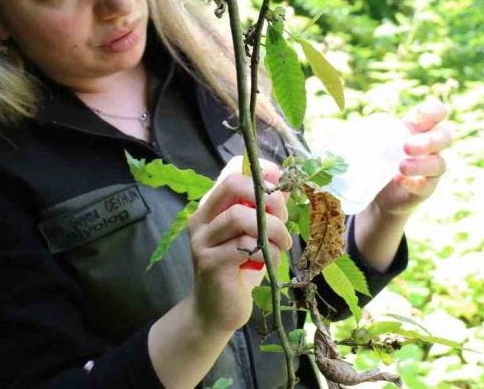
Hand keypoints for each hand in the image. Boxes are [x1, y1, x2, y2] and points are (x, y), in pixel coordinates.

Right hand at [187, 156, 291, 333]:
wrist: (215, 312)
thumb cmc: (237, 270)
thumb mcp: (253, 236)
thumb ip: (263, 211)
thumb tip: (280, 185)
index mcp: (211, 207)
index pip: (231, 170)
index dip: (260, 171)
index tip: (279, 187)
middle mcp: (201, 220)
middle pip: (232, 185)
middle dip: (266, 197)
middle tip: (282, 217)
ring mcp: (202, 242)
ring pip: (240, 217)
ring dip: (272, 229)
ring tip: (283, 245)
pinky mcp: (210, 265)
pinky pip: (246, 247)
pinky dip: (268, 253)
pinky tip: (271, 263)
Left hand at [373, 98, 451, 218]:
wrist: (382, 194)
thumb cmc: (380, 159)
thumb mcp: (374, 142)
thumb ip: (364, 132)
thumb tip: (333, 131)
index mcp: (420, 129)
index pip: (438, 113)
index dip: (432, 112)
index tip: (415, 117)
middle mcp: (432, 147)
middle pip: (444, 137)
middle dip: (428, 140)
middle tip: (406, 146)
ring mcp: (432, 169)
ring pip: (439, 164)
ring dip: (420, 164)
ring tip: (401, 166)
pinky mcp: (426, 189)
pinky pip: (427, 186)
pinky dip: (412, 183)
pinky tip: (398, 180)